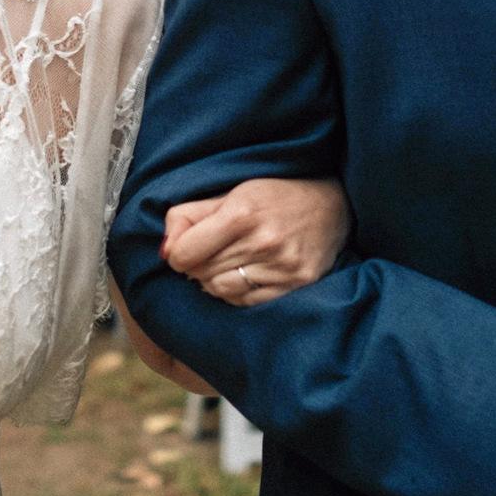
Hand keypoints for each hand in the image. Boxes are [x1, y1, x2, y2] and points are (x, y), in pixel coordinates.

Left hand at [163, 177, 349, 305]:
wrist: (331, 205)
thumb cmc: (272, 197)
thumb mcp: (229, 193)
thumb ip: (187, 217)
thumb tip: (163, 251)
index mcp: (242, 213)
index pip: (183, 254)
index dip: (177, 253)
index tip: (186, 248)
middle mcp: (263, 241)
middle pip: (200, 273)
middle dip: (197, 266)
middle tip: (211, 252)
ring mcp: (282, 267)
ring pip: (219, 290)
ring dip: (214, 281)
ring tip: (230, 263)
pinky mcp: (296, 285)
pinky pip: (245, 302)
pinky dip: (237, 292)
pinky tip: (247, 274)